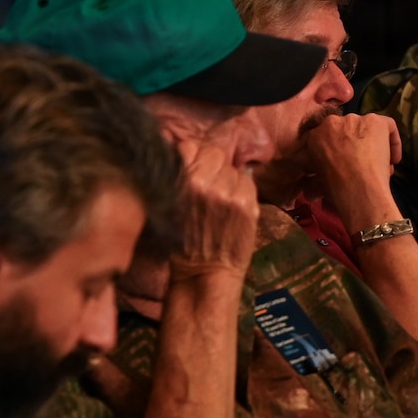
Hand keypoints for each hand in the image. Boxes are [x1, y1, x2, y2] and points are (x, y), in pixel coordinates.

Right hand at [170, 136, 259, 279]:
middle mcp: (204, 182)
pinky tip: (234, 206)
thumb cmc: (183, 239)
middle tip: (210, 182)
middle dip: (212, 163)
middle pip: (213, 152)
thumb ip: (178, 173)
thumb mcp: (170, 201)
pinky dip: (243, 190)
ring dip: (228, 177)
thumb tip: (187, 149)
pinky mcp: (247, 204)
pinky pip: (247, 182)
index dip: (192, 155)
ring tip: (222, 199)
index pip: (188, 146)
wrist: (205, 272)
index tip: (194, 166)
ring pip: (232, 167)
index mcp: (180, 180)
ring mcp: (228, 193)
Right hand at [301, 112, 402, 226]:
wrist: (357, 188)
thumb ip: (312, 182)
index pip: (327, 137)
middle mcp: (331, 122)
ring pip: (367, 128)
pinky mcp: (375, 121)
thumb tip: (308, 195)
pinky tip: (393, 159)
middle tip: (361, 162)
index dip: (338, 150)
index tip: (345, 163)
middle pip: (347, 129)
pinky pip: (387, 126)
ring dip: (372, 143)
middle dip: (354, 144)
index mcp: (314, 135)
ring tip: (378, 163)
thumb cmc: (335, 188)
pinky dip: (393, 141)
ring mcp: (354, 119)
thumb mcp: (316, 185)